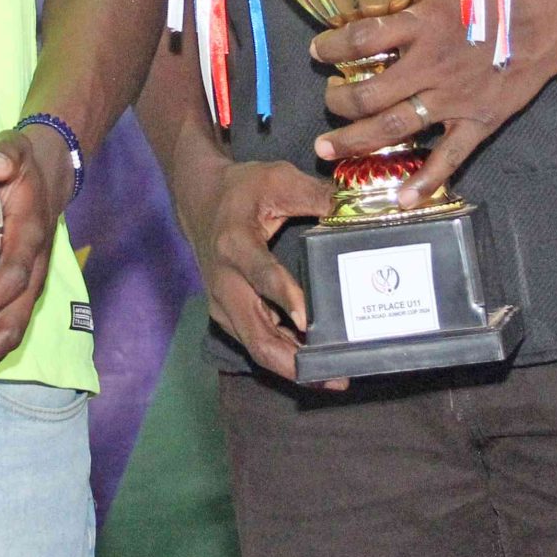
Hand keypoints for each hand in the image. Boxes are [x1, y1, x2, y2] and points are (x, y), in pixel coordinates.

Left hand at [0, 123, 68, 404]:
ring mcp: (20, 292)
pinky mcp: (7, 299)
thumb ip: (6, 155)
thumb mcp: (15, 150)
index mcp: (30, 240)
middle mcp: (30, 275)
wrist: (49, 175)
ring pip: (0, 341)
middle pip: (7, 328)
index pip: (13, 276)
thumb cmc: (22, 165)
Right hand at [177, 158, 336, 382]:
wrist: (199, 200)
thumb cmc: (242, 189)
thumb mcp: (277, 178)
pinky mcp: (226, 315)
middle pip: (256, 335)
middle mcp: (225, 282)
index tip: (309, 321)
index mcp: (235, 244)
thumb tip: (356, 209)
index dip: (284, 298)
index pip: (261, 277)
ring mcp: (223, 304)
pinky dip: (285, 357)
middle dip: (295, 362)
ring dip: (294, 367)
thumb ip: (315, 194)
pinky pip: (256, 343)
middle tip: (336, 377)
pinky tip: (315, 365)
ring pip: (257, 347)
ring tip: (334, 378)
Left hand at [310, 0, 556, 205]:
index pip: (360, 39)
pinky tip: (401, 198)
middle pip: (367, 95)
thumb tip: (372, 26)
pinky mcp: (479, 122)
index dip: (331, 47)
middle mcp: (431, 66)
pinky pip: (448, 159)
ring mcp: (454, 99)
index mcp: (420, 26)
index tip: (318, 52)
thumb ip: (409, 14)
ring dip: (354, 141)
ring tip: (328, 148)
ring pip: (392, 128)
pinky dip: (424, 182)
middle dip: (336, 103)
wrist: (550, 17)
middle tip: (328, 103)